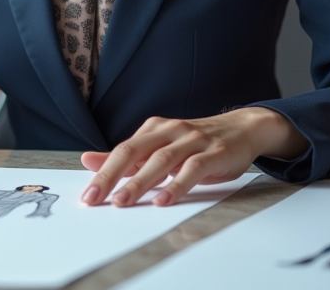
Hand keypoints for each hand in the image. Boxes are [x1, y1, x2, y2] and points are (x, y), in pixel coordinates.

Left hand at [79, 107, 306, 207]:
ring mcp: (192, 140)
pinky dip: (176, 185)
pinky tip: (163, 200)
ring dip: (139, 182)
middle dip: (112, 176)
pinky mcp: (214, 152)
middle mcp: (169, 131)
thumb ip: (128, 158)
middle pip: (134, 151)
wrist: (242, 128)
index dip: (103, 172)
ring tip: (123, 202)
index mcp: (154, 129)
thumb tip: (89, 162)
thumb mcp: (160, 147)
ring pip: (160, 160)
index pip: (122, 151)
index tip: (87, 195)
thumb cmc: (197, 143)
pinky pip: (192, 168)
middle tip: (95, 198)